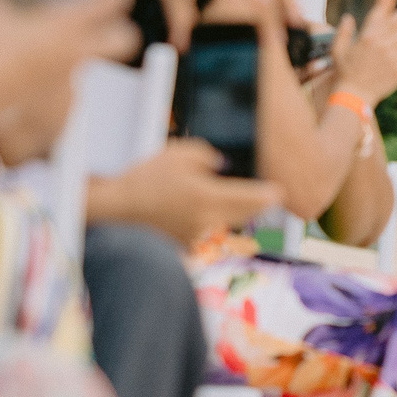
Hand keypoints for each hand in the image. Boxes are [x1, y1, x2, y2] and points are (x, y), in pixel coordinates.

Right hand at [0, 0, 139, 110]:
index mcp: (67, 25)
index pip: (112, 1)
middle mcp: (79, 50)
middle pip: (127, 39)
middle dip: (122, 32)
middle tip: (110, 27)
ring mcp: (76, 76)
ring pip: (93, 64)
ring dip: (78, 57)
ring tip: (52, 54)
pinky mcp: (67, 100)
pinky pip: (71, 89)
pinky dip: (57, 83)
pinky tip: (38, 79)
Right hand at [92, 139, 281, 244]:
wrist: (116, 209)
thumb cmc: (145, 178)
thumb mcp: (177, 154)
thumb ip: (207, 156)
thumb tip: (223, 165)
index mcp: (207, 196)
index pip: (251, 198)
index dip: (269, 195)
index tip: (280, 191)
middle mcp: (206, 219)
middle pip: (245, 214)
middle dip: (260, 205)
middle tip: (271, 197)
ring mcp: (196, 234)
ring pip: (228, 222)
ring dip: (239, 212)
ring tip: (247, 202)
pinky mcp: (185, 242)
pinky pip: (208, 229)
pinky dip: (214, 220)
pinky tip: (209, 210)